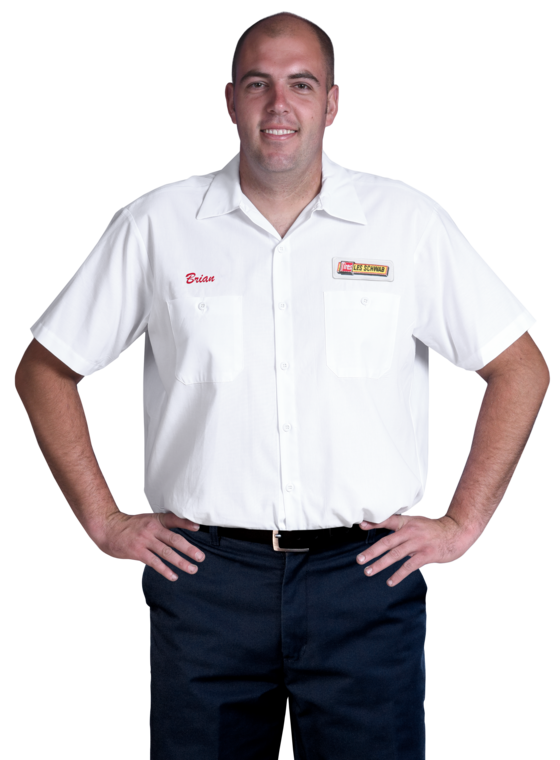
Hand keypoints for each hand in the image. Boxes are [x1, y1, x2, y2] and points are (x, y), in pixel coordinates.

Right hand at [93, 510, 204, 581]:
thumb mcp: (146, 519)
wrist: (107, 528)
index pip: (173, 519)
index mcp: (155, 520)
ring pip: (166, 552)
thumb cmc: (129, 525)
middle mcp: (152, 529)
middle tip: (201, 557)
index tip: (198, 527)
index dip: (186, 523)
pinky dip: (165, 570)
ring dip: (181, 562)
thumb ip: (161, 523)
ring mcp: (144, 541)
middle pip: (174, 539)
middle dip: (189, 549)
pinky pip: (154, 562)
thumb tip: (180, 528)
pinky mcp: (137, 552)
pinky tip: (174, 576)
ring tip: (192, 569)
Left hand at [356, 514, 475, 586]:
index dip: (374, 523)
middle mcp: (410, 532)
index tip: (361, 525)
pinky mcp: (426, 555)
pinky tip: (390, 581)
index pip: (388, 521)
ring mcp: (418, 544)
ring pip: (396, 554)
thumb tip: (376, 525)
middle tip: (359, 560)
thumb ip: (397, 524)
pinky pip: (409, 566)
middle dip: (372, 551)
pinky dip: (399, 574)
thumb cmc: (432, 528)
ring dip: (381, 564)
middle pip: (387, 542)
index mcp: (407, 522)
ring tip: (369, 571)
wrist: (456, 531)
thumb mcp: (415, 521)